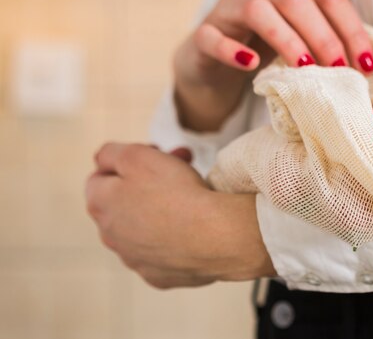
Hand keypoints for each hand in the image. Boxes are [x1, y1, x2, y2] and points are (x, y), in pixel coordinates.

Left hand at [86, 143, 275, 288]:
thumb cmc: (176, 193)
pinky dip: (174, 238)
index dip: (129, 161)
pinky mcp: (159, 277)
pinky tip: (194, 229)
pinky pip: (162, 252)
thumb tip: (103, 160)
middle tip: (180, 167)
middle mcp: (110, 236)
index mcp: (100, 204)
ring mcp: (134, 260)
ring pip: (141, 229)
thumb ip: (111, 153)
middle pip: (123, 202)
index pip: (100, 177)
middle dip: (147, 183)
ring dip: (159, 211)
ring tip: (189, 197)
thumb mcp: (137, 156)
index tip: (158, 153)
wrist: (215, 237)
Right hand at [174, 0, 372, 131]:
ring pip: (258, 9)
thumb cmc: (265, 45)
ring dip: (287, 40)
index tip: (367, 65)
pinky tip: (251, 65)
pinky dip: (233, 50)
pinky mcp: (203, 31)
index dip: (351, 29)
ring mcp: (226, 3)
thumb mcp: (300, 36)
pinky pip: (213, 36)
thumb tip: (367, 63)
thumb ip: (326, 37)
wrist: (214, 61)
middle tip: (341, 70)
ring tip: (306, 70)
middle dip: (324, 36)